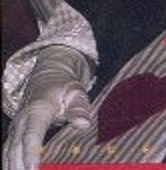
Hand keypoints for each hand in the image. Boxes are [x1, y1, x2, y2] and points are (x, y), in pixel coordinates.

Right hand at [3, 46, 91, 169]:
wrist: (47, 80)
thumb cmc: (63, 89)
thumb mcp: (75, 93)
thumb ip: (79, 108)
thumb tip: (83, 124)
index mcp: (38, 110)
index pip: (31, 135)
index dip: (31, 153)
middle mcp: (21, 120)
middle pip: (16, 149)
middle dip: (21, 167)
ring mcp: (15, 129)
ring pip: (8, 153)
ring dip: (14, 168)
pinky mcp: (13, 136)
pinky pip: (7, 154)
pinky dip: (11, 166)